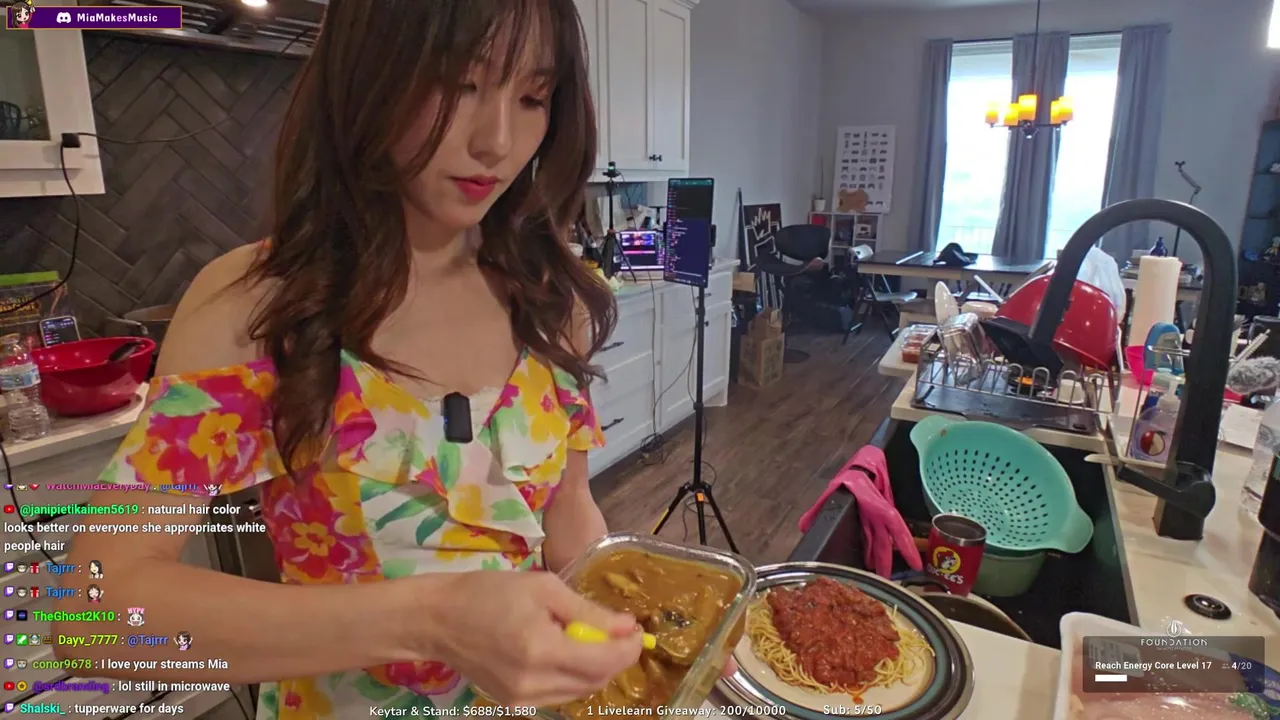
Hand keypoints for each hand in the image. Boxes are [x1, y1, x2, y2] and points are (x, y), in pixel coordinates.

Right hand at [428, 572, 643, 706]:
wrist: (438, 619)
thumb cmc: (489, 592)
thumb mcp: (544, 588)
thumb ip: (588, 612)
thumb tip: (627, 627)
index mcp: (542, 650)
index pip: (603, 662)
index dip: (628, 649)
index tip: (638, 632)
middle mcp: (534, 683)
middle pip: (595, 681)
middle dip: (614, 658)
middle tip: (617, 632)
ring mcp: (522, 699)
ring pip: (579, 692)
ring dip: (594, 668)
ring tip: (587, 638)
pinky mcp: (513, 704)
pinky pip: (558, 695)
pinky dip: (571, 676)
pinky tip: (562, 653)